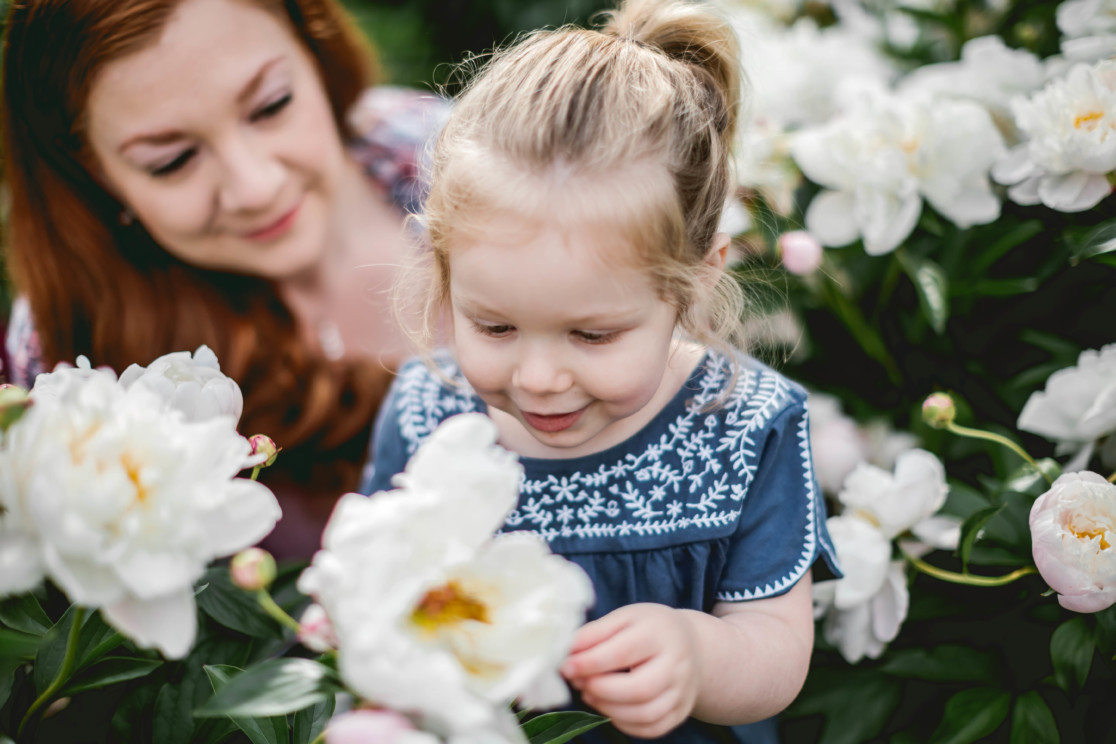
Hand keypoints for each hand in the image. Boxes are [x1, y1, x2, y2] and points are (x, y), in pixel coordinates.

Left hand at [559, 603, 699, 737]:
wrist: (688, 644)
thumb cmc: (649, 628)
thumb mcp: (624, 618)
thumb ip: (595, 633)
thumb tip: (567, 652)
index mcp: (660, 633)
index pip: (623, 652)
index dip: (590, 663)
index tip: (566, 666)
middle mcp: (676, 664)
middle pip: (639, 688)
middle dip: (601, 690)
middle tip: (579, 683)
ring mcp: (681, 691)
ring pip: (646, 713)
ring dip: (609, 709)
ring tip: (590, 694)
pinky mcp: (680, 712)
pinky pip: (652, 728)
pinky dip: (624, 724)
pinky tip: (609, 708)